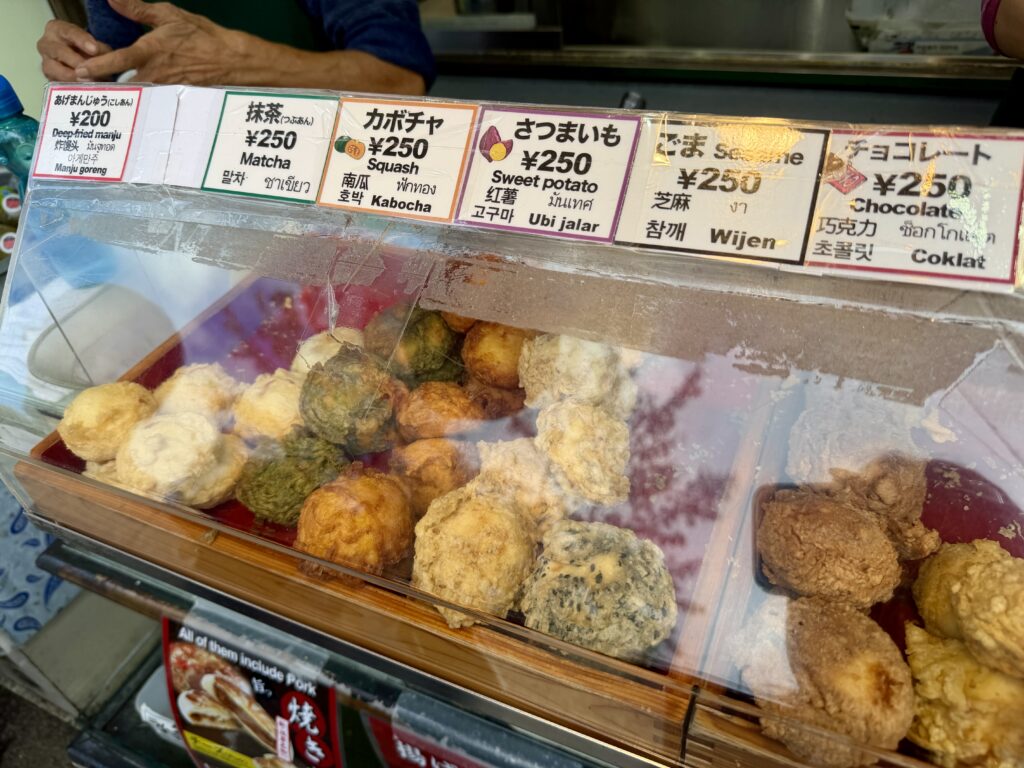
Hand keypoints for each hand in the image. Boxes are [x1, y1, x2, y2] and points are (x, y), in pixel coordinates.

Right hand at [37, 19, 110, 80]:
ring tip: (90, 83)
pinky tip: (84, 91)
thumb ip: (100, 50)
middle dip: (77, 62)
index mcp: (57, 29)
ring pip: (52, 69)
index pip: (68, 32)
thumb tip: (107, 60)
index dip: (82, 41)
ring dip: (72, 77)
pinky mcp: (48, 78)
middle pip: (59, 51)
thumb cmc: (87, 49)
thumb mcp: (96, 45)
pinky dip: (71, 87)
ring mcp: (45, 62)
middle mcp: (46, 44)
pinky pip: (56, 83)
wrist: (80, 60)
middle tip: (92, 71)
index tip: (94, 49)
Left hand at [73, 0, 246, 84]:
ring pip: (135, 92)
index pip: (117, 59)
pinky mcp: (174, 96)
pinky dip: (141, 97)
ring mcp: (164, 87)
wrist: (231, 60)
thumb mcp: (170, 15)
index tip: (80, 71)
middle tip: (87, 87)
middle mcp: (155, 73)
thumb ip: (138, 10)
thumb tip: (112, 0)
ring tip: (106, 94)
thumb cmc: (202, 36)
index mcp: (150, 51)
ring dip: (121, 93)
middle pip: (122, 83)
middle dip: (106, 85)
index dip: (97, 66)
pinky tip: (134, 98)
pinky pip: (152, 97)